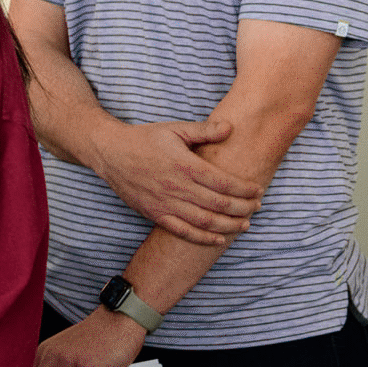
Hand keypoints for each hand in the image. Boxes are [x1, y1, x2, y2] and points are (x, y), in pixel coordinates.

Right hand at [89, 118, 262, 244]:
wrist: (110, 152)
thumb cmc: (144, 139)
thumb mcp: (174, 129)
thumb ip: (204, 130)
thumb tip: (230, 128)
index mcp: (184, 165)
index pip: (224, 183)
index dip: (245, 189)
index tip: (258, 190)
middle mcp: (177, 187)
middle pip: (219, 204)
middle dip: (243, 208)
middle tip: (257, 207)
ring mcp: (165, 203)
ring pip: (205, 221)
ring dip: (229, 225)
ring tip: (245, 224)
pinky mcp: (154, 213)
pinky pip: (183, 231)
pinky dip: (203, 238)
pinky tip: (219, 238)